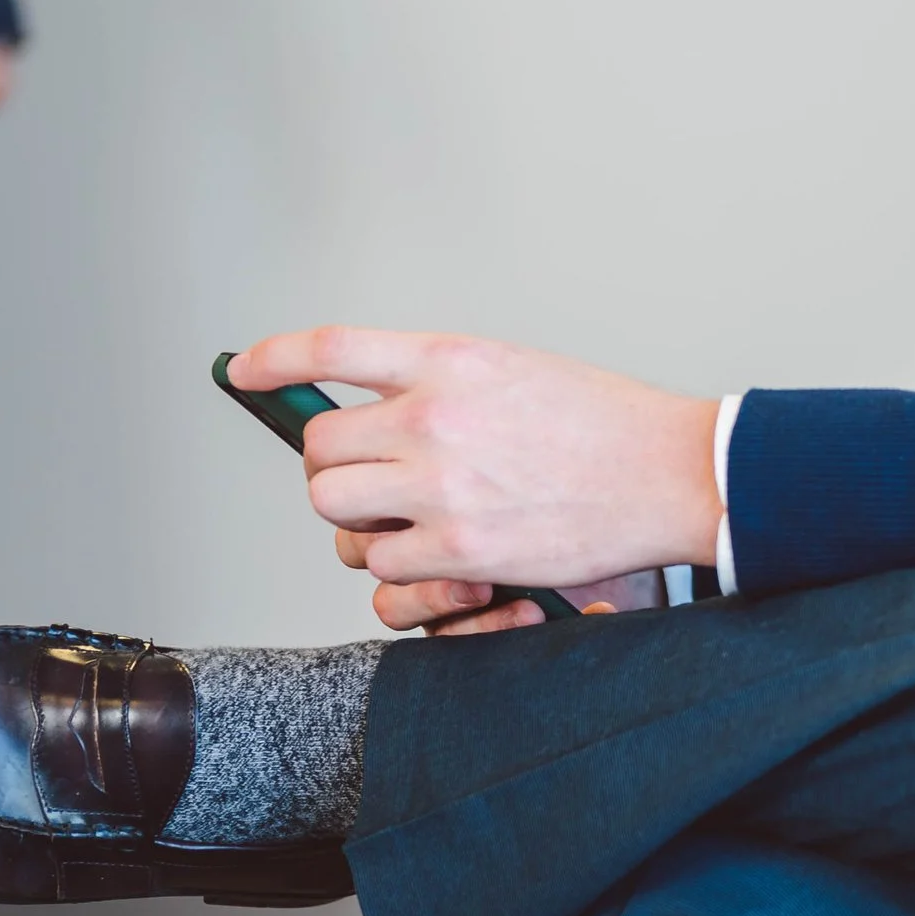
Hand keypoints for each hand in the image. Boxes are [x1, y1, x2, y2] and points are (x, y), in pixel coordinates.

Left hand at [226, 330, 720, 636]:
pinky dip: (401, 565)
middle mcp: (433, 417)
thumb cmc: (606, 424)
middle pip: (319, 447)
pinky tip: (439, 555)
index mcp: (447, 359)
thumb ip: (440, 382)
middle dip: (335, 468)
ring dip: (360, 519)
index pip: (329, 350)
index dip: (273, 361)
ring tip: (405, 519)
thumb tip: (375, 407)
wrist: (670, 473)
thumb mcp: (515, 369)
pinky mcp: (459, 549)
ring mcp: (441, 486)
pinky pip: (382, 563)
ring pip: (337, 509)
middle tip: (369, 480)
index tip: (244, 372)